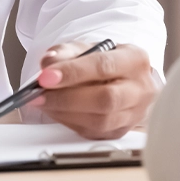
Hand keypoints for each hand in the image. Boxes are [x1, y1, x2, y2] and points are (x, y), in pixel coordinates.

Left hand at [28, 42, 157, 138]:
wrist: (125, 81)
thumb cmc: (107, 62)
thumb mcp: (88, 48)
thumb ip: (67, 51)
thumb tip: (48, 63)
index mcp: (135, 60)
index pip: (104, 66)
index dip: (73, 72)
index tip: (47, 76)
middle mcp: (140, 89)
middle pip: (105, 99)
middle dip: (67, 97)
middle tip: (40, 93)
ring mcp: (133, 114)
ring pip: (100, 121)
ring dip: (65, 112)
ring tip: (44, 102)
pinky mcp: (120, 132)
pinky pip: (93, 133)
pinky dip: (69, 122)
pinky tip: (56, 111)